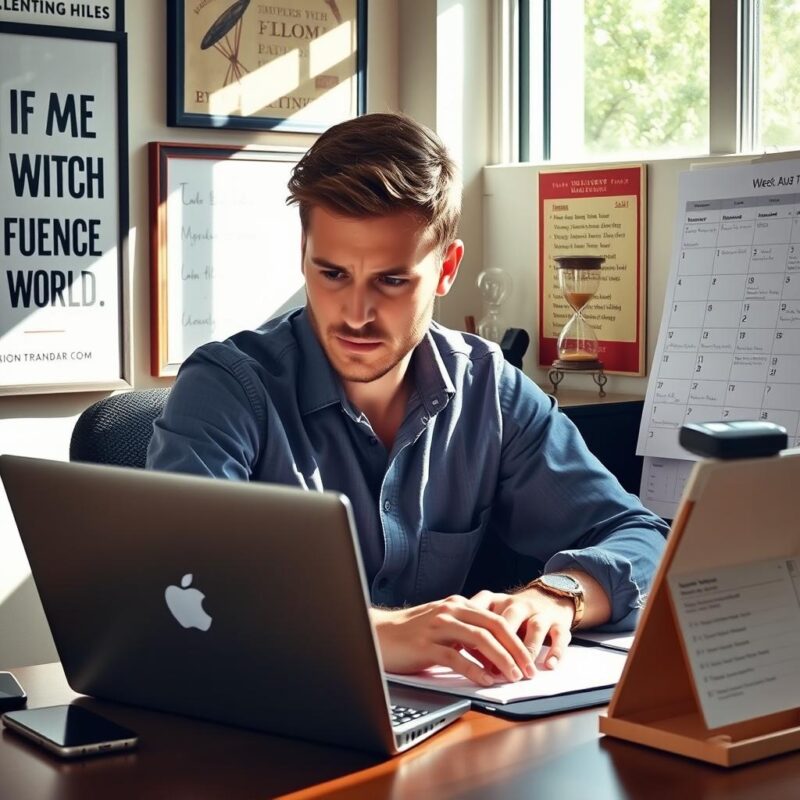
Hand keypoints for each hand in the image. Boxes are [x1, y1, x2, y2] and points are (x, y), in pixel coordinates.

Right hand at [370, 596, 535, 685]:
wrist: (377, 634)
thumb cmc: (410, 633)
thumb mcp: (442, 625)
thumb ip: (465, 633)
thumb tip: (494, 653)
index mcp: (456, 604)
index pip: (496, 618)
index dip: (516, 638)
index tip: (530, 657)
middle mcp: (450, 611)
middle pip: (494, 625)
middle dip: (516, 648)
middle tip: (530, 669)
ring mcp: (437, 627)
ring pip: (479, 639)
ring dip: (501, 659)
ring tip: (514, 676)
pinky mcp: (425, 645)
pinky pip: (456, 657)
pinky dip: (474, 670)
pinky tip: (486, 681)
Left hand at [468, 587, 574, 672]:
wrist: (549, 595)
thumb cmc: (514, 612)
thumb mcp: (493, 614)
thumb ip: (477, 631)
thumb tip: (458, 656)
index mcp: (497, 601)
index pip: (483, 617)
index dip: (474, 636)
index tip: (466, 655)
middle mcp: (517, 604)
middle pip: (508, 623)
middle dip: (503, 648)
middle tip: (496, 671)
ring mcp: (539, 612)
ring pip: (535, 628)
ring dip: (528, 651)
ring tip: (524, 672)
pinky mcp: (559, 621)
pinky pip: (559, 636)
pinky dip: (556, 651)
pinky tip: (549, 665)